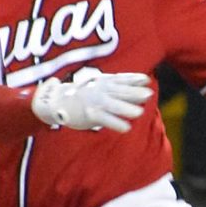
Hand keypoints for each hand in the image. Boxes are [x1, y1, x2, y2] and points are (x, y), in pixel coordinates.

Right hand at [30, 67, 153, 132]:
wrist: (56, 101)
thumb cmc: (82, 94)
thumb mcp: (99, 86)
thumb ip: (117, 88)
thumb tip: (140, 90)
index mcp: (103, 82)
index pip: (121, 79)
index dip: (134, 78)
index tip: (146, 79)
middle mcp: (100, 90)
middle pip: (120, 91)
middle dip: (134, 92)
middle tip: (149, 94)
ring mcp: (94, 102)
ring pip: (113, 105)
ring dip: (126, 108)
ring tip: (140, 113)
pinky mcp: (89, 115)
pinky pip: (104, 119)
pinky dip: (115, 123)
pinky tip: (126, 128)